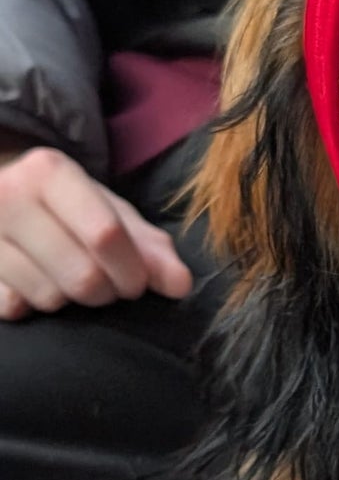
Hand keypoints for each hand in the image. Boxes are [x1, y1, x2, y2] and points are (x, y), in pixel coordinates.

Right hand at [0, 146, 192, 320]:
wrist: (3, 196)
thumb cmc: (69, 208)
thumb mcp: (112, 214)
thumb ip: (151, 248)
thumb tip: (180, 285)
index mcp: (49, 172)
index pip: (105, 234)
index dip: (131, 270)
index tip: (137, 282)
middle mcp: (8, 195)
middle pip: (81, 275)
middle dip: (106, 292)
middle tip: (108, 285)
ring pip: (48, 297)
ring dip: (71, 300)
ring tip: (70, 278)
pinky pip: (14, 307)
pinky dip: (33, 305)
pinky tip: (37, 284)